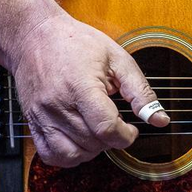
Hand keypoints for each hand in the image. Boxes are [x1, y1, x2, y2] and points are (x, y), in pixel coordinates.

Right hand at [8, 11, 168, 167]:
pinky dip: (68, 156)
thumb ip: (140, 91)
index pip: (106, 129)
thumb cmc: (77, 43)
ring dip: (92, 150)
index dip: (126, 136)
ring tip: (98, 131)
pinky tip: (80, 140)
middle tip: (116, 123)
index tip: (131, 129)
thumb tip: (159, 119)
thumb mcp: (117, 58)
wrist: (34, 36)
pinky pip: (50, 155)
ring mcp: (42, 116)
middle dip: (112, 140)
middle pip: (92, 143)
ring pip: (72, 155)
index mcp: (81, 86)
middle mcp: (58, 105)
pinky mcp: (32, 122)